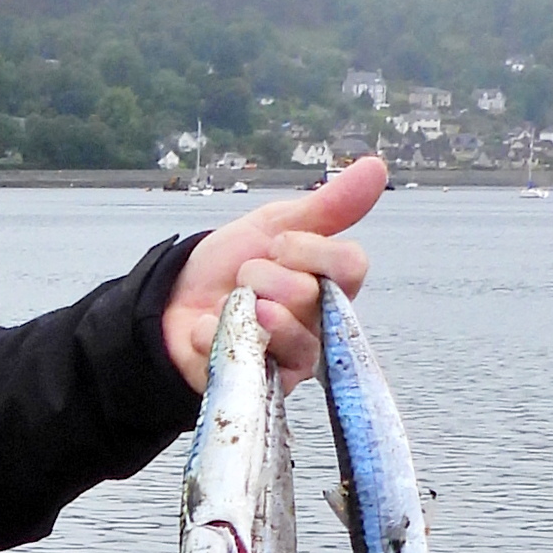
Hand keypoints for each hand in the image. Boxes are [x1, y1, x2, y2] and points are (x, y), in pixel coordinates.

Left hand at [159, 153, 386, 391]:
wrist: (174, 300)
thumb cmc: (229, 266)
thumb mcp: (273, 226)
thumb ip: (326, 206)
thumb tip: (377, 166)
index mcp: (331, 285)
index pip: (352, 266)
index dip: (310, 249)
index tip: (277, 243)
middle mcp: (321, 326)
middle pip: (311, 295)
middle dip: (263, 275)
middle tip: (243, 277)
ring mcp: (293, 360)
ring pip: (286, 329)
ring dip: (243, 306)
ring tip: (228, 303)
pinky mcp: (261, 386)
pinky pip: (246, 356)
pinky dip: (215, 334)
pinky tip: (206, 329)